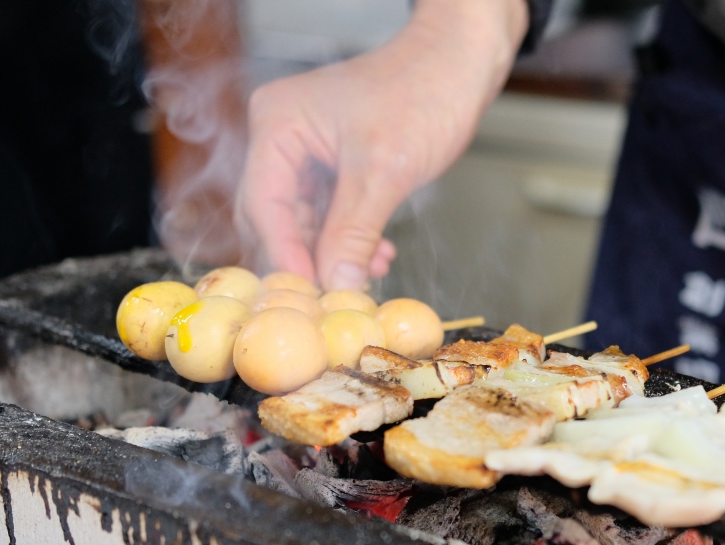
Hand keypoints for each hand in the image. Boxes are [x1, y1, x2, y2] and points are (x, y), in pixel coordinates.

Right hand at [235, 0, 526, 289]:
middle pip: (275, 218)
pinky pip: (328, 215)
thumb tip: (336, 286)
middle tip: (332, 298)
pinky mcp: (332, 165)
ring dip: (332, 254)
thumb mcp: (384, 172)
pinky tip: (376, 255)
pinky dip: (348, 239)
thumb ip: (353, 233)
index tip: (309, 296)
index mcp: (277, 125)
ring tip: (366, 275)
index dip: (286, 256)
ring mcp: (306, 152)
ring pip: (303, 222)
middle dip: (306, 259)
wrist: (460, 66)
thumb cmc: (423, 93)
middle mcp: (281, 137)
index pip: (264, 205)